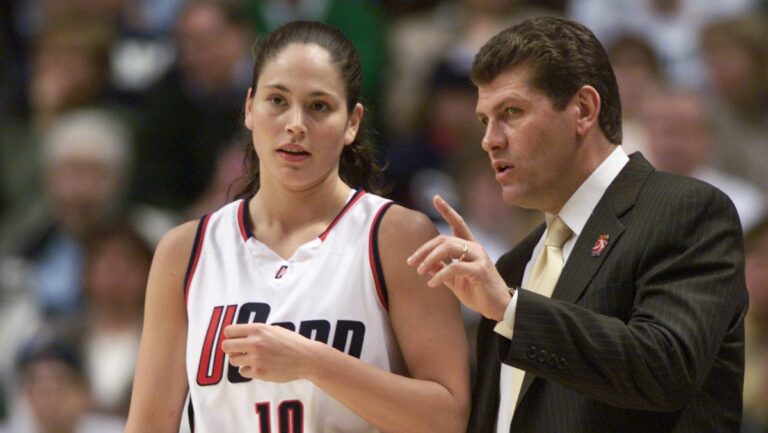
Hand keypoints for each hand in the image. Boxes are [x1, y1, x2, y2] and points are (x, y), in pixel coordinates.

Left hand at [222, 323, 319, 381]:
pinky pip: (242, 372)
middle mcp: (255, 343)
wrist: (306, 358)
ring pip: (232, 360)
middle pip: (226, 346)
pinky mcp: (259, 372)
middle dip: (230, 349)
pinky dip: (248, 370)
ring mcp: (256, 358)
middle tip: (238, 351)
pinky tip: (258, 366)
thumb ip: (256, 331)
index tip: (235, 340)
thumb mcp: (273, 329)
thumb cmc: (291, 342)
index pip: (229, 331)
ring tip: (251, 359)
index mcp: (258, 329)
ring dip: (239, 360)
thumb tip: (238, 335)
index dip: (230, 336)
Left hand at [407, 195, 511, 320]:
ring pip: (449, 248)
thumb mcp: (455, 280)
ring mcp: (479, 257)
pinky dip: (440, 274)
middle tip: (411, 262)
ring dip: (430, 259)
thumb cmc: (478, 292)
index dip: (447, 210)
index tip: (436, 198)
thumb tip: (425, 264)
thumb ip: (442, 269)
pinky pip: (454, 267)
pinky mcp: (479, 270)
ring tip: (419, 271)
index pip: (458, 224)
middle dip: (425, 249)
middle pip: (444, 239)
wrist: (498, 307)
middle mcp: (475, 247)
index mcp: (470, 247)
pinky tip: (431, 283)